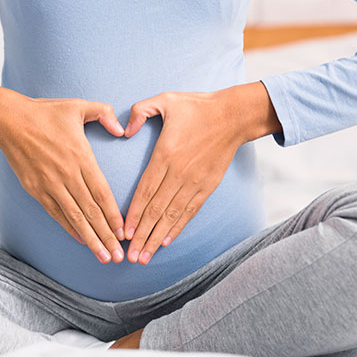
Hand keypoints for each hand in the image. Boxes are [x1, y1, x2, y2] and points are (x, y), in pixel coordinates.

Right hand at [0, 84, 125, 263]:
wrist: (10, 120)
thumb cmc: (46, 112)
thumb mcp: (78, 105)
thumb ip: (104, 113)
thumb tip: (121, 128)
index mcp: (80, 156)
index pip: (101, 192)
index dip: (113, 214)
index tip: (124, 232)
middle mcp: (66, 174)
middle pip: (90, 210)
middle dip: (106, 235)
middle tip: (119, 256)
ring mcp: (50, 184)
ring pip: (73, 217)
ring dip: (90, 238)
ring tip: (103, 256)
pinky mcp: (36, 189)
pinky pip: (55, 213)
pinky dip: (69, 228)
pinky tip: (81, 240)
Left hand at [122, 81, 281, 264]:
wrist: (232, 116)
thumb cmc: (196, 106)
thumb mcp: (165, 99)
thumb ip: (140, 111)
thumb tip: (124, 130)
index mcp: (166, 154)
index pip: (145, 190)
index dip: (134, 214)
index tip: (124, 233)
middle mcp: (179, 173)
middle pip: (156, 210)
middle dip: (142, 235)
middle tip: (128, 256)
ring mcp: (194, 182)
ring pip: (172, 216)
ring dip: (157, 238)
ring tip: (144, 257)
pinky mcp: (207, 186)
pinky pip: (189, 212)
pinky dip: (177, 228)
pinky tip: (166, 242)